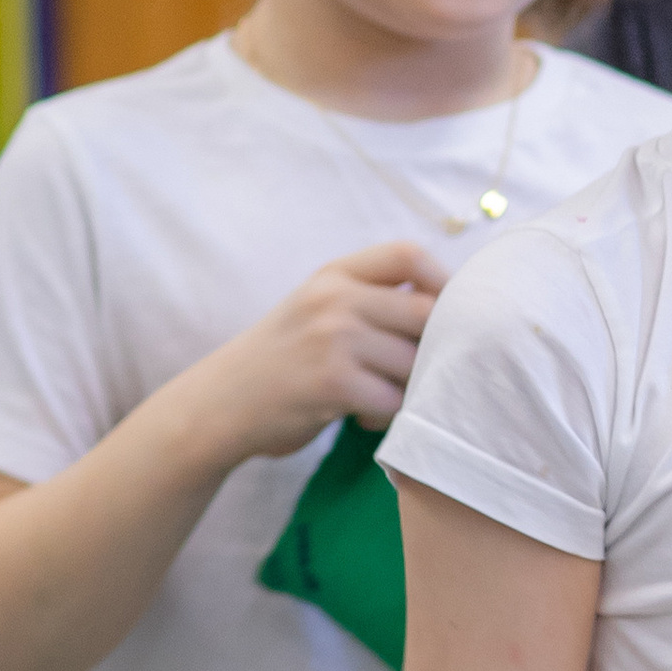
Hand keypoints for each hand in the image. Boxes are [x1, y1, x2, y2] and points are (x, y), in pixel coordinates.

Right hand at [204, 242, 448, 464]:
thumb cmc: (283, 360)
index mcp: (335, 274)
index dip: (442, 282)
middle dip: (432, 348)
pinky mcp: (333, 383)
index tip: (445, 315)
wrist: (220, 404)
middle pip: (426, 312)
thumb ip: (370, 297)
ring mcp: (333, 338)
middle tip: (411, 371)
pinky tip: (361, 416)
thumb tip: (451, 304)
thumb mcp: (317, 308)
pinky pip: (394, 401)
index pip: (409, 254)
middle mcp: (334, 298)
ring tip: (377, 396)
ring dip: (407, 389)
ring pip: (415, 363)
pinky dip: (385, 416)